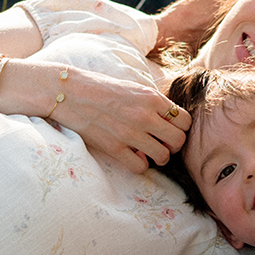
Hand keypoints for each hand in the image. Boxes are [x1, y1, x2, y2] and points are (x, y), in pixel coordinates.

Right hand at [39, 67, 190, 173]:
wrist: (70, 93)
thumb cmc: (102, 88)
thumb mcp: (134, 87)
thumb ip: (153, 103)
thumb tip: (170, 120)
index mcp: (151, 98)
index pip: (185, 120)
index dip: (180, 127)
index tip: (169, 128)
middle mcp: (144, 116)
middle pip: (178, 141)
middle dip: (173, 145)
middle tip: (162, 143)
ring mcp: (129, 133)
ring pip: (163, 157)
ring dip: (159, 157)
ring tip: (149, 151)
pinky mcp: (114, 148)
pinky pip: (140, 167)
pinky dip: (140, 165)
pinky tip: (133, 156)